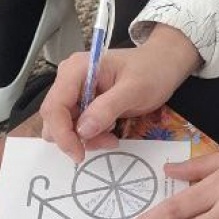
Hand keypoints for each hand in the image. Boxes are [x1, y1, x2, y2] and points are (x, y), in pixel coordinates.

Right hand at [41, 27, 201, 163]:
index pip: (54, 106)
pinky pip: (77, 126)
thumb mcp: (134, 90)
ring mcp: (75, 91)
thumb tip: (83, 130)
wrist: (164, 64)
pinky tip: (111, 131)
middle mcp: (69, 79)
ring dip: (85, 138)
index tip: (78, 153)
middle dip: (76, 137)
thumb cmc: (152, 71)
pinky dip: (91, 135)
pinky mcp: (83, 102)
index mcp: (76, 69)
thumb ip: (107, 108)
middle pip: (55, 119)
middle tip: (107, 141)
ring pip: (64, 126)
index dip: (62, 133)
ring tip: (112, 135)